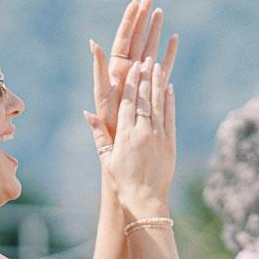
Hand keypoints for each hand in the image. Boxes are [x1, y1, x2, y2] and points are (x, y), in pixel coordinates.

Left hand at [85, 0, 178, 148]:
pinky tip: (174, 38)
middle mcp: (129, 71)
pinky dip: (169, 53)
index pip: (123, 39)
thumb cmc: (109, 123)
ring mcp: (141, 78)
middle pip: (137, 39)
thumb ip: (99, 70)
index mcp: (117, 70)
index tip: (136, 2)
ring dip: (155, 31)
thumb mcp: (102, 95)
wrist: (123, 144)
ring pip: (150, 49)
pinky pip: (162, 66)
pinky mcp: (152, 88)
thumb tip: (93, 44)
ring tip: (161, 11)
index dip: (130, 20)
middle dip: (143, 19)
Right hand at [101, 58, 175, 215]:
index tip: (133, 67)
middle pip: (143, 99)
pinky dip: (170, 102)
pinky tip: (169, 88)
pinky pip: (170, 117)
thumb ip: (100, 135)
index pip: (127, 102)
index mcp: (125, 135)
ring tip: (158, 66)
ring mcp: (158, 136)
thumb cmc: (122, 181)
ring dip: (158, 84)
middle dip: (145, 77)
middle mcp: (142, 132)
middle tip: (146, 58)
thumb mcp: (107, 159)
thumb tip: (88, 114)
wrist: (146, 199)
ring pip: (158, 104)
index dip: (130, 83)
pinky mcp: (170, 143)